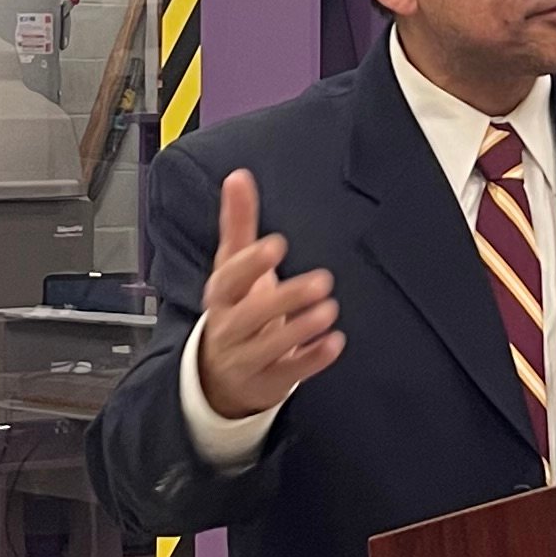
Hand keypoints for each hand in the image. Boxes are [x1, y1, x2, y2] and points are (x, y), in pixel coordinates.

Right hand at [195, 169, 343, 418]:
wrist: (220, 372)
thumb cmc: (234, 306)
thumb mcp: (232, 266)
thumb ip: (238, 222)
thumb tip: (238, 176)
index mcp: (221, 295)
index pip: (229, 279)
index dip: (250, 264)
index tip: (276, 246)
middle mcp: (229, 327)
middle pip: (251, 314)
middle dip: (285, 298)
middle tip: (322, 281)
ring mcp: (247, 357)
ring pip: (271, 346)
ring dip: (301, 328)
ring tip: (329, 310)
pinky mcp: (269, 380)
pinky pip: (290, 371)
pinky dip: (313, 359)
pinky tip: (335, 343)